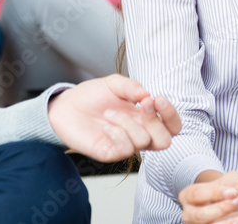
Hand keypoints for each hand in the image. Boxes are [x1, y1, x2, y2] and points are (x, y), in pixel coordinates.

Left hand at [46, 74, 181, 161]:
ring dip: (127, 123)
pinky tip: (105, 126)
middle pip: (165, 141)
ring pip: (143, 142)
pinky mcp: (110, 154)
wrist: (65, 106)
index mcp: (145, 117)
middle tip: (142, 105)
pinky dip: (117, 134)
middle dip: (156, 121)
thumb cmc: (91, 95)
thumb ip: (132, 86)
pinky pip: (125, 150)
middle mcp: (138, 133)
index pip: (172, 125)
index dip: (170, 115)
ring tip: (109, 113)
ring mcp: (125, 145)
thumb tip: (147, 95)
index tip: (157, 98)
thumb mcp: (113, 83)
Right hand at [179, 171, 237, 223]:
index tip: (233, 192)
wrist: (233, 201)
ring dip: (226, 223)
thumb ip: (235, 184)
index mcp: (188, 195)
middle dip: (221, 209)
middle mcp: (189, 214)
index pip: (196, 194)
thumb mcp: (231, 180)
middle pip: (200, 215)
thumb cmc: (228, 188)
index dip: (215, 193)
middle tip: (237, 201)